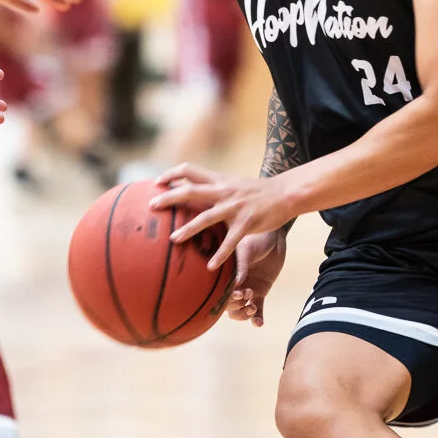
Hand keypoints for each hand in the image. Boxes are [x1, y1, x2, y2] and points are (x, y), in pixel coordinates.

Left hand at [150, 164, 296, 271]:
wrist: (285, 193)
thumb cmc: (257, 191)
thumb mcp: (233, 183)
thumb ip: (215, 187)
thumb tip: (193, 192)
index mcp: (219, 180)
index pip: (190, 169)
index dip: (171, 174)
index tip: (156, 182)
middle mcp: (223, 191)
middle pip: (190, 190)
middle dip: (169, 197)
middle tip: (152, 206)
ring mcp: (234, 207)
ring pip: (206, 217)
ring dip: (188, 228)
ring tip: (173, 239)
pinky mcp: (247, 222)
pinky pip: (230, 241)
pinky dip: (220, 254)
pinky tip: (211, 267)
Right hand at [226, 228, 288, 326]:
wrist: (275, 236)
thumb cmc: (257, 238)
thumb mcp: (246, 249)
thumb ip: (240, 265)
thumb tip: (235, 284)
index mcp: (226, 274)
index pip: (220, 292)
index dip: (225, 298)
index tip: (236, 293)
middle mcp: (234, 284)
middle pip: (228, 305)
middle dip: (236, 305)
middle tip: (246, 294)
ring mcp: (247, 289)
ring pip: (240, 311)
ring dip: (244, 314)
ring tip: (252, 308)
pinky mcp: (261, 292)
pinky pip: (258, 309)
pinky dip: (257, 318)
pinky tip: (259, 323)